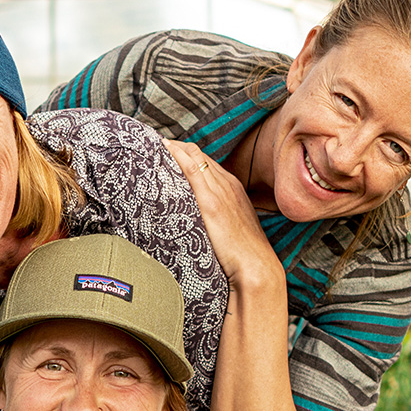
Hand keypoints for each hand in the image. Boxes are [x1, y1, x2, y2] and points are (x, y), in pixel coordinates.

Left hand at [163, 138, 282, 292]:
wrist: (256, 265)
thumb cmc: (243, 253)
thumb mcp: (232, 228)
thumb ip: (218, 218)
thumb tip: (203, 224)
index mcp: (233, 188)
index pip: (206, 162)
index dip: (187, 154)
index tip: (168, 152)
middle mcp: (227, 184)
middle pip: (199, 155)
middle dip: (177, 147)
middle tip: (155, 145)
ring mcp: (220, 191)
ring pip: (195, 157)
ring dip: (174, 148)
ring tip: (154, 145)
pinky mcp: (211, 202)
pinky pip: (192, 169)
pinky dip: (178, 156)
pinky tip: (164, 150)